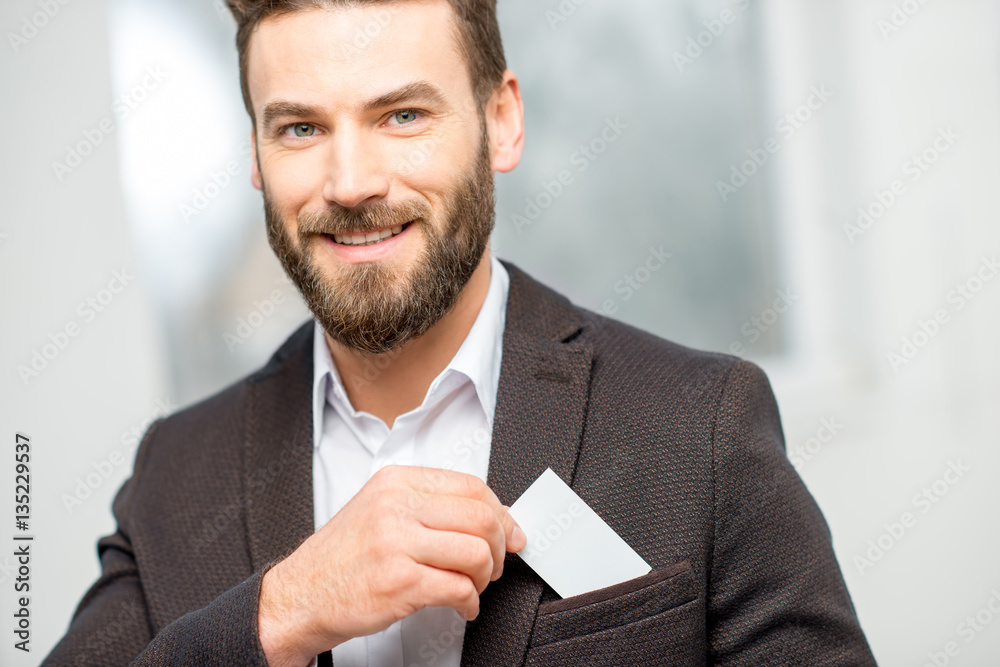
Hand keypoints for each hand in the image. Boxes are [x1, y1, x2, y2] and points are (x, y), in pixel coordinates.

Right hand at [257, 465, 525, 666]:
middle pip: (481, 516)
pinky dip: (470, 602)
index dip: (500, 512)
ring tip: (474, 586)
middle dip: (500, 546)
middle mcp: (396, 506)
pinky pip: (459, 588)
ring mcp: (396, 543)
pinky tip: (462, 606)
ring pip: (476, 552)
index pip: (471, 485)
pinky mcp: (398, 582)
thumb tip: (494, 516)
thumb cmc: (342, 558)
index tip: (509, 532)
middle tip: (493, 565)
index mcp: (396, 482)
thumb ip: (430, 507)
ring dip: (486, 576)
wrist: (297, 596)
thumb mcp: (381, 512)